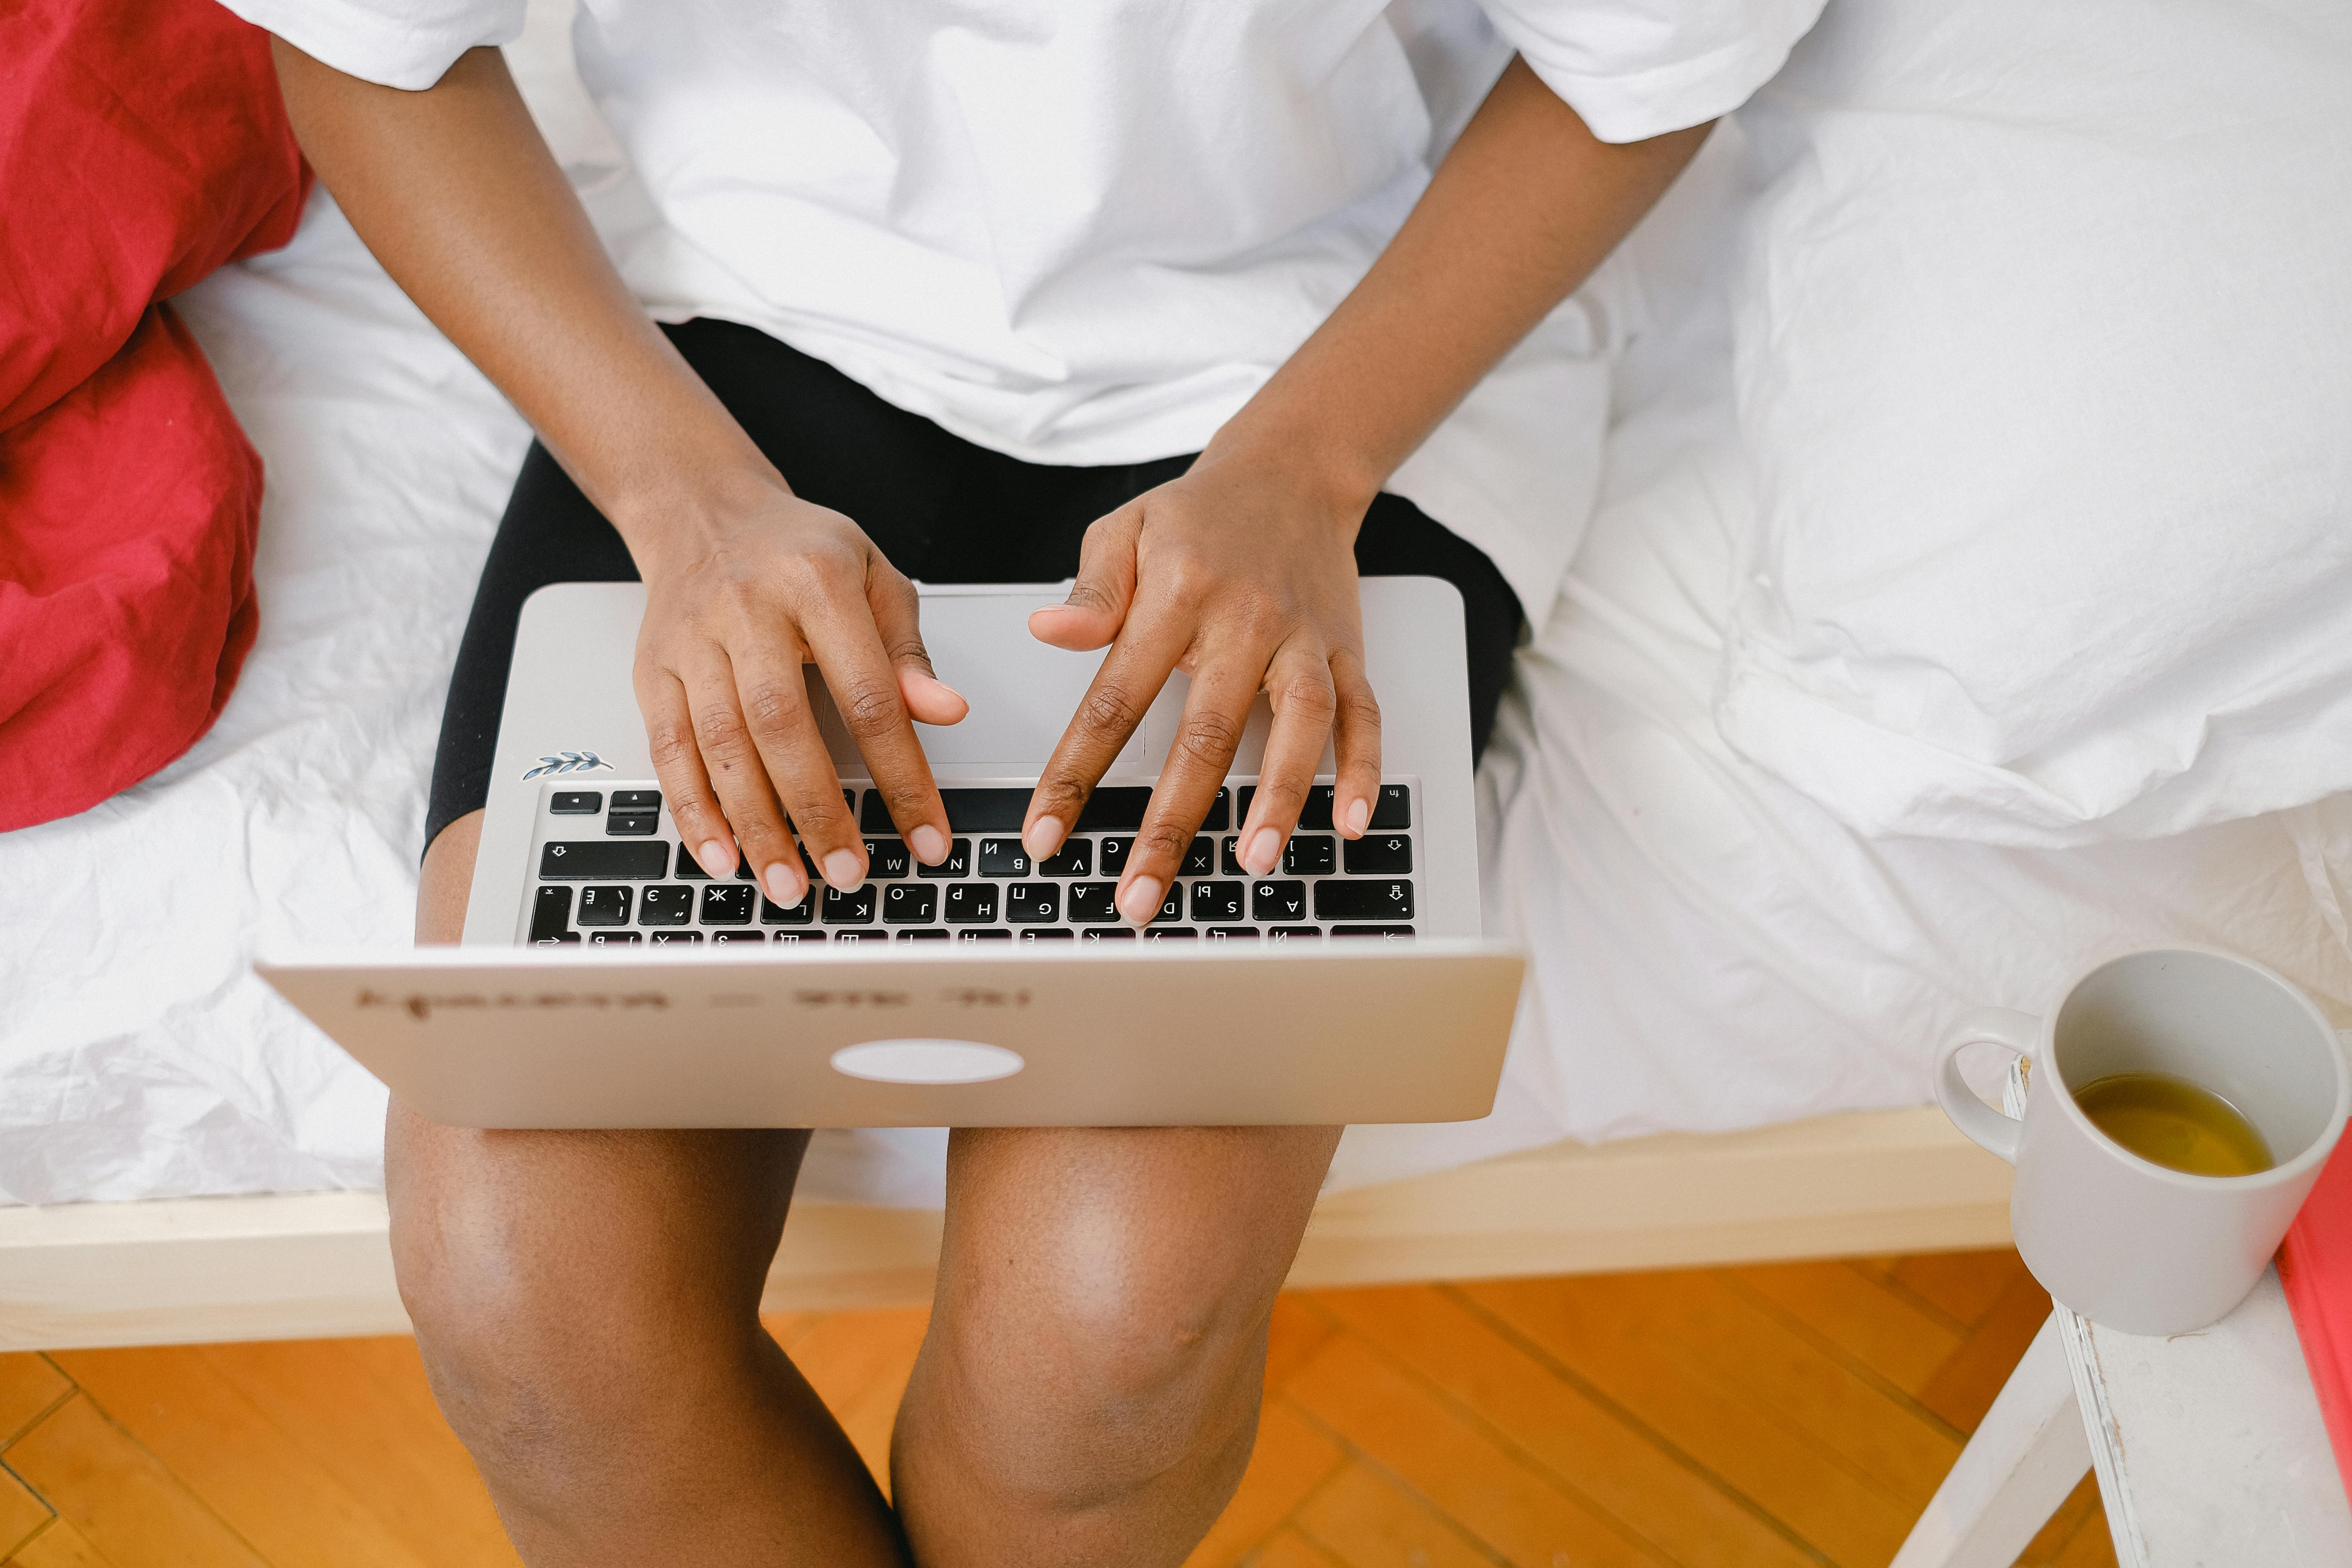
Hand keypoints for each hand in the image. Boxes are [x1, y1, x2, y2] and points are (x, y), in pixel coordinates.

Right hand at [628, 470, 967, 905]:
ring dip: (753, 823)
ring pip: (719, 744)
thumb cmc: (800, 551)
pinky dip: (691, 808)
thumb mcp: (874, 579)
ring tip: (787, 883)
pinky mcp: (652, 668)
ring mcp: (692, 641)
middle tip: (849, 873)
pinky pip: (667, 747)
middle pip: (782, 725)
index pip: (867, 694)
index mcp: (817, 582)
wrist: (702, 511)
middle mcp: (748, 610)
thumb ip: (907, 652)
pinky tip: (718, 853)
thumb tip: (946, 713)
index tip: (927, 834)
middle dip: (817, 810)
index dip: (900, 772)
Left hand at [1020, 444, 1380, 925]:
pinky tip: (1352, 824)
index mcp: (1178, 596)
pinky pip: (1364, 714)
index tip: (1043, 836)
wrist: (1290, 471)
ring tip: (1254, 864)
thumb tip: (1049, 632)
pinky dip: (1364, 770)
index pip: (1114, 699)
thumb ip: (1093, 589)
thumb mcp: (1125, 528)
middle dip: (1169, 825)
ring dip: (1279, 798)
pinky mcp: (1345, 650)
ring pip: (1299, 725)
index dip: (1075, 775)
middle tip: (1139, 894)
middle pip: (1204, 734)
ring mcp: (1302, 639)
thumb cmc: (1197, 514)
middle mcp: (1245, 621)